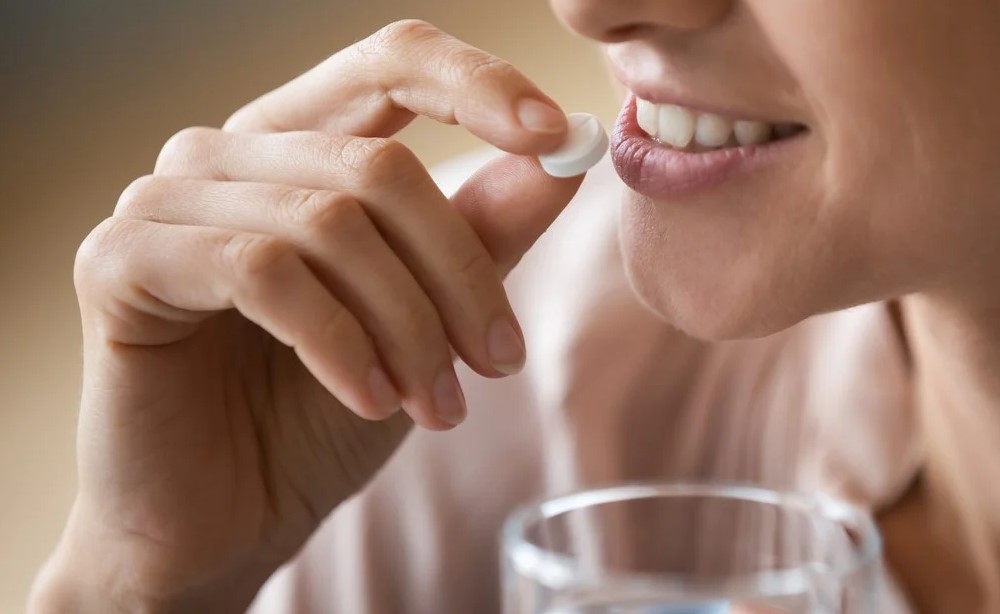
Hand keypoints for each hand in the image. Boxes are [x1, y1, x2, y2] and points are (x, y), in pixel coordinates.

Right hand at [30, 20, 583, 611]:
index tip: (555, 134)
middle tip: (498, 360)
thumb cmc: (323, 413)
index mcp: (300, 144)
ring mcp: (165, 200)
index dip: (478, 84)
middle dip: (459, 275)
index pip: (392, 62)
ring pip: (330, 225)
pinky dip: (339, 343)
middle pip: (379, 165)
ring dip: (408, 328)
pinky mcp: (121, 262)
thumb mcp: (428, 316)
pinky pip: (263, 273)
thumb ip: (487, 229)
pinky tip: (370, 401)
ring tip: (436, 406)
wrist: (229, 519)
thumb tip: (567, 151)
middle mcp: (228, 155)